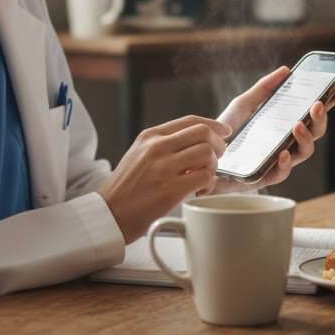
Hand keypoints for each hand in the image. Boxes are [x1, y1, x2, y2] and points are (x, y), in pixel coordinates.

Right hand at [97, 115, 231, 242]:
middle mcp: (157, 147)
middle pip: (204, 133)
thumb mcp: (139, 154)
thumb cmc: (127, 188)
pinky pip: (205, 177)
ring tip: (204, 178)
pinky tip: (199, 192)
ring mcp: (163, 168)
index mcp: (150, 136)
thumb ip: (164, 145)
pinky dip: (209, 184)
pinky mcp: (170, 190)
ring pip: (207, 153)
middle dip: (218, 146)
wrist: (109, 213)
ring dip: (213, 167)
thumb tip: (198, 142)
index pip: (191, 121)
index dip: (214, 125)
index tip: (224, 132)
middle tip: (216, 159)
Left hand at [210, 65, 334, 193]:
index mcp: (284, 125)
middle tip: (317, 103)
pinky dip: (285, 162)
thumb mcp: (243, 104)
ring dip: (306, 138)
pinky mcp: (264, 176)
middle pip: (315, 132)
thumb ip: (263, 88)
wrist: (203, 153)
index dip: (331, 101)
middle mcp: (286, 142)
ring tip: (298, 124)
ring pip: (304, 153)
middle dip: (321, 118)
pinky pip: (282, 173)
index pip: (313, 113)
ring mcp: (278, 160)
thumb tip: (286, 70)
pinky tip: (283, 151)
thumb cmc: (225, 131)